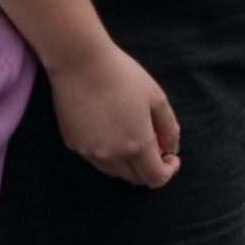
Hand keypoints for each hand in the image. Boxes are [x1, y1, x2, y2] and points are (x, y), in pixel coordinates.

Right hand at [51, 43, 180, 188]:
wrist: (81, 65)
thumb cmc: (125, 77)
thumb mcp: (157, 99)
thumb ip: (169, 128)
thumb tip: (171, 149)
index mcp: (136, 146)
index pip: (155, 179)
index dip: (168, 171)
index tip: (171, 156)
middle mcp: (111, 156)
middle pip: (135, 178)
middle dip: (150, 167)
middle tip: (155, 142)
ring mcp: (88, 152)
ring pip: (115, 171)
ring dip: (129, 162)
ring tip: (135, 135)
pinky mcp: (72, 144)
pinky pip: (96, 159)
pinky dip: (109, 154)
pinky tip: (112, 129)